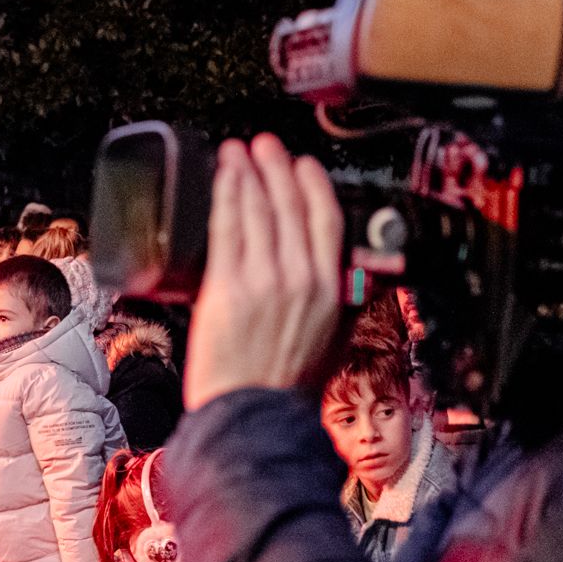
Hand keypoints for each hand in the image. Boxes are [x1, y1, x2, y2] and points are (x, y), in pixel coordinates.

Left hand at [185, 135, 344, 408]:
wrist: (255, 416)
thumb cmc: (287, 389)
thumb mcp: (332, 340)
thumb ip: (337, 301)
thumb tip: (339, 277)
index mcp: (331, 290)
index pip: (327, 221)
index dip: (313, 186)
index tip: (304, 166)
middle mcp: (300, 279)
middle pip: (290, 207)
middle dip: (277, 169)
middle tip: (266, 144)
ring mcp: (264, 280)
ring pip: (258, 211)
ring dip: (247, 173)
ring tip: (239, 151)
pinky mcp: (228, 285)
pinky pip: (228, 227)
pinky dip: (226, 195)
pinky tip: (223, 176)